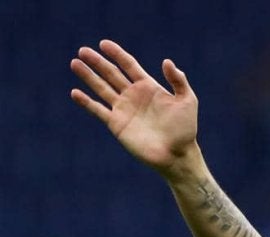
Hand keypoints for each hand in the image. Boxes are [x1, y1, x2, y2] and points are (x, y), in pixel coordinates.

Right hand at [70, 40, 199, 177]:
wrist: (176, 154)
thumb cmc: (185, 128)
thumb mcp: (187, 100)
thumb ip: (178, 80)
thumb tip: (166, 61)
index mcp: (149, 87)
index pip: (129, 65)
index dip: (117, 54)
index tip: (103, 43)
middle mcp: (133, 96)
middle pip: (111, 74)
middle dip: (97, 62)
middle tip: (82, 50)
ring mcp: (123, 109)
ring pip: (101, 88)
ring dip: (88, 76)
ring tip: (75, 63)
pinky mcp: (116, 124)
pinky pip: (98, 110)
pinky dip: (86, 102)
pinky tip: (75, 92)